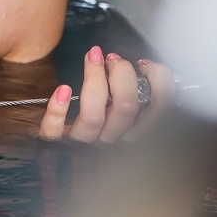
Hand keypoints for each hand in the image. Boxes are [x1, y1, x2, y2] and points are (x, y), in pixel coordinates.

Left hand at [38, 46, 173, 142]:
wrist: (61, 159)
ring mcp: (84, 143)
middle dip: (122, 74)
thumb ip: (134, 90)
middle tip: (112, 58)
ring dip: (94, 81)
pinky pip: (55, 131)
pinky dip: (58, 109)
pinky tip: (63, 89)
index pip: (161, 108)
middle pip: (126, 108)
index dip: (158, 81)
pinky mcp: (56, 143)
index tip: (143, 64)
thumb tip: (140, 64)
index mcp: (134, 130)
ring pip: (94, 117)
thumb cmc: (95, 122)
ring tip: (93, 58)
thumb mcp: (120, 107)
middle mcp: (114, 140)